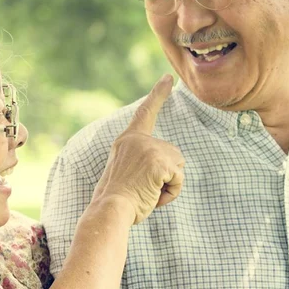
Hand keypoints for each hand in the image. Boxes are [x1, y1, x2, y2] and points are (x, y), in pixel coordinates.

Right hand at [92, 74, 184, 223]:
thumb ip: (142, 161)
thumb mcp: (126, 172)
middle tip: (143, 188)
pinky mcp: (160, 162)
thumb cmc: (118, 201)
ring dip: (169, 185)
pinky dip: (171, 193)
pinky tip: (153, 196)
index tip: (168, 78)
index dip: (158, 94)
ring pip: (178, 166)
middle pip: (173, 152)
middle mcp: (137, 140)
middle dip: (166, 174)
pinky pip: (179, 179)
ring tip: (147, 193)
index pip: (144, 113)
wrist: (109, 210)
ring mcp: (149, 149)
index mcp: (126, 140)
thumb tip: (174, 166)